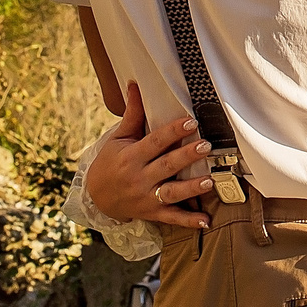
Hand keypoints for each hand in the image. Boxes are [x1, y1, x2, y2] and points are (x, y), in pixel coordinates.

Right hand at [84, 83, 214, 229]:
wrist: (96, 198)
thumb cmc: (110, 163)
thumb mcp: (118, 138)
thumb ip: (132, 115)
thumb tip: (135, 86)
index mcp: (131, 156)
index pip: (155, 142)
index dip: (172, 131)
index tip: (190, 121)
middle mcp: (139, 177)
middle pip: (166, 165)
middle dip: (186, 156)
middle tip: (205, 146)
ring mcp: (146, 197)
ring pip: (172, 192)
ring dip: (192, 187)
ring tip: (210, 180)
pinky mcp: (152, 213)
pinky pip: (172, 218)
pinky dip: (189, 221)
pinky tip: (206, 220)